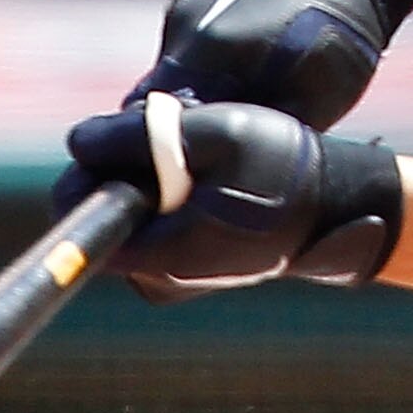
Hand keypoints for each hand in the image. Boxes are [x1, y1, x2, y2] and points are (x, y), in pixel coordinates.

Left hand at [59, 94, 403, 301]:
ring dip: (143, 177)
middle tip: (170, 139)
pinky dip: (161, 194)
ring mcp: (171, 280)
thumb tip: (78, 142)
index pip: (82, 219)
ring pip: (125, 215)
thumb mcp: (215, 132)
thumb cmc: (282, 168)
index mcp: (164, 253)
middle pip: (101, 214)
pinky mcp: (183, 272)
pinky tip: (200, 175)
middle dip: (121, 168)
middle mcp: (159, 279)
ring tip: (195, 157)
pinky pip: (148, 224)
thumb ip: (140, 134)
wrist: (335, 207)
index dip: (90, 171)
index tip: (121, 139)